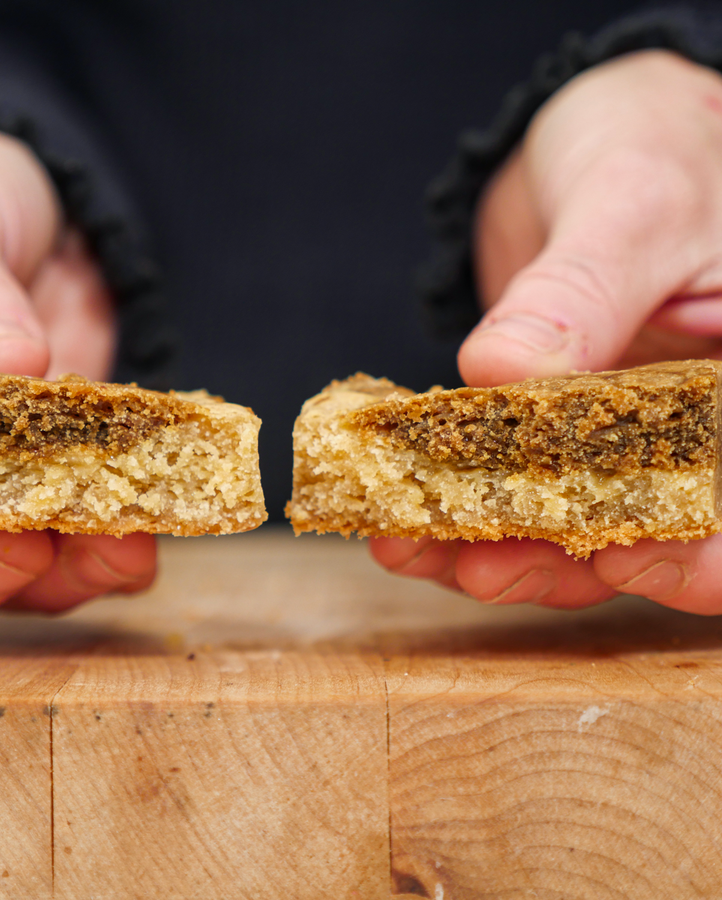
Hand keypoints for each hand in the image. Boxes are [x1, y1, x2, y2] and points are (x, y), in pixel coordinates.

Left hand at [374, 50, 721, 613]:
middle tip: (478, 566)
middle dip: (566, 565)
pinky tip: (402, 520)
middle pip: (653, 537)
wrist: (592, 141)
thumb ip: (579, 291)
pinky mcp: (555, 435)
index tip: (618, 557)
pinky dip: (459, 511)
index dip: (697, 556)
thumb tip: (499, 370)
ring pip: (572, 529)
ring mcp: (623, 439)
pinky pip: (514, 489)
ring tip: (410, 546)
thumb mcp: (631, 202)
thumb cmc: (650, 141)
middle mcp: (700, 431)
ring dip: (492, 547)